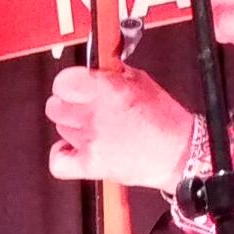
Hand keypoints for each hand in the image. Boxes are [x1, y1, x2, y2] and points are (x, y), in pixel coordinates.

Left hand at [45, 66, 198, 190]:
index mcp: (108, 90)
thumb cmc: (164, 119)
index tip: (75, 85)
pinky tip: (75, 148)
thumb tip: (93, 67)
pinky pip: (57, 161)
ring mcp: (91, 142)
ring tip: (94, 128)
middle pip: (54, 107)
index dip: (67, 83)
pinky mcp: (90, 166)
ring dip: (72, 127)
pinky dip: (62, 155)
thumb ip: (110, 73)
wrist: (178, 153)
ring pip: (60, 128)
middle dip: (68, 104)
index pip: (63, 82)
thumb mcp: (140, 81)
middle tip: (83, 106)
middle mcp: (96, 115)